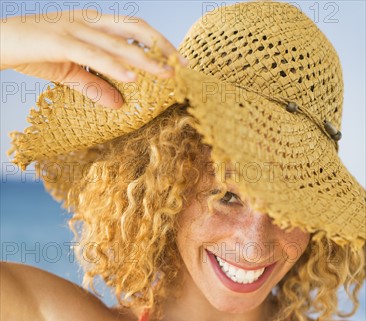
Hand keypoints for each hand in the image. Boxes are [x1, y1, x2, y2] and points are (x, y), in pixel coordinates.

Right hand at [0, 10, 188, 108]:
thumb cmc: (32, 53)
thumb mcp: (69, 73)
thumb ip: (94, 85)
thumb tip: (119, 103)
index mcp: (91, 25)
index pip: (132, 29)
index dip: (157, 42)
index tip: (177, 61)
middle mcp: (87, 22)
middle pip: (133, 29)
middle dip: (161, 47)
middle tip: (183, 67)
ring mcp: (74, 29)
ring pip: (117, 42)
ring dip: (145, 59)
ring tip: (167, 74)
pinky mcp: (60, 41)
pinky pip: (92, 53)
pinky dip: (113, 65)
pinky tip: (132, 76)